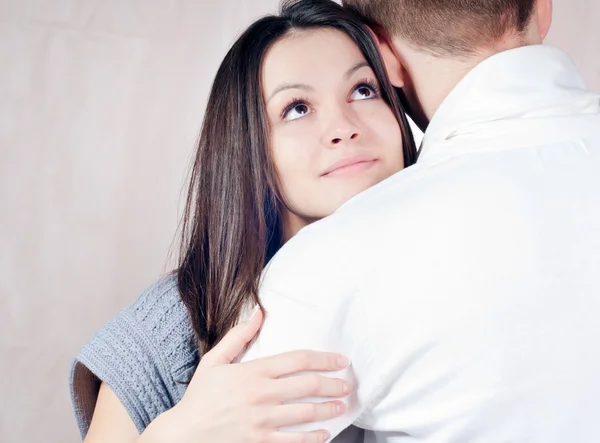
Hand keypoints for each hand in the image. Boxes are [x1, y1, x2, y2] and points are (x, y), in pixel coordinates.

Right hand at [155, 307, 351, 442]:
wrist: (184, 434)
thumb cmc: (200, 396)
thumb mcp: (214, 360)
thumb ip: (237, 336)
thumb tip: (258, 312)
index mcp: (253, 372)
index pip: (298, 360)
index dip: (324, 359)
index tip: (340, 360)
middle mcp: (261, 395)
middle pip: (308, 385)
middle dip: (333, 384)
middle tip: (347, 385)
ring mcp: (262, 421)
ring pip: (306, 414)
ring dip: (328, 410)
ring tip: (341, 407)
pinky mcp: (259, 442)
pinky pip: (293, 441)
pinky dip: (313, 438)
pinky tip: (325, 435)